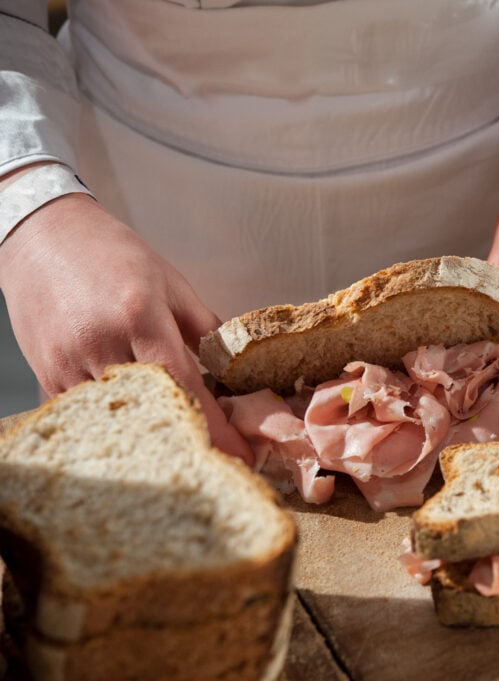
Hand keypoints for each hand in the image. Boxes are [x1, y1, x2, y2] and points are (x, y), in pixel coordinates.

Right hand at [0, 192, 253, 463]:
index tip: (240, 455)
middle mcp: (100, 343)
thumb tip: (235, 369)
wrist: (43, 236)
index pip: (186, 385)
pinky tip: (138, 423)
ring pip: (119, 419)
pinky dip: (116, 421)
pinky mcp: (47, 375)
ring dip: (152, 434)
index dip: (216, 427)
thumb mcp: (171, 284)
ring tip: (181, 443)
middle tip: (216, 458)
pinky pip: (88, 415)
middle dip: (189, 438)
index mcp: (140, 317)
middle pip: (153, 410)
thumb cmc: (111, 254)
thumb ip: (204, 329)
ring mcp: (68, 363)